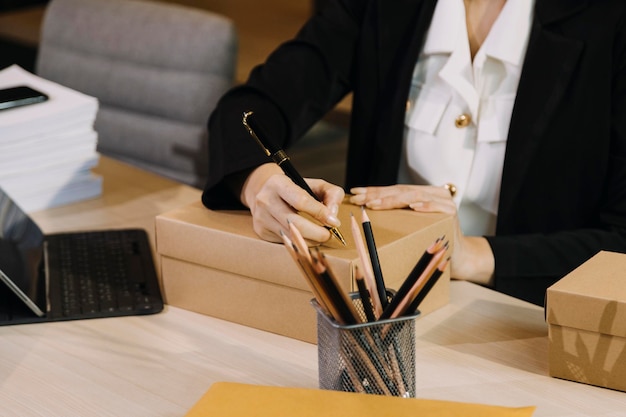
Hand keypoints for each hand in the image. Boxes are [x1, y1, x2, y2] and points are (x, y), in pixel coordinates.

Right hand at [240, 163, 344, 243]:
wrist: (265, 193)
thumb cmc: (295, 190)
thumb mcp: (315, 185)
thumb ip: (332, 194)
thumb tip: (333, 215)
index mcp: (278, 183)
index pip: (301, 201)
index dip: (320, 213)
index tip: (334, 222)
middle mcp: (266, 200)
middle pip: (295, 223)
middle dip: (317, 233)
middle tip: (329, 234)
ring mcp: (261, 217)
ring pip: (291, 236)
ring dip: (311, 240)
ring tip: (319, 236)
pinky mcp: (261, 231)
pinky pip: (286, 242)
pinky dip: (300, 243)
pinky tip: (306, 237)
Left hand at [349, 184, 494, 285]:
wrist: (458, 256)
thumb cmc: (430, 241)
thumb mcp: (411, 225)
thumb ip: (398, 214)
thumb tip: (366, 208)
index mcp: (422, 193)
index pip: (394, 190)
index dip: (374, 191)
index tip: (355, 193)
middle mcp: (433, 193)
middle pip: (401, 192)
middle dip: (378, 196)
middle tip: (359, 199)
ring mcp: (444, 201)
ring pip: (414, 197)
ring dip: (393, 200)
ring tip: (376, 203)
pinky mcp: (451, 212)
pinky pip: (437, 207)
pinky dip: (425, 206)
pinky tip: (413, 206)